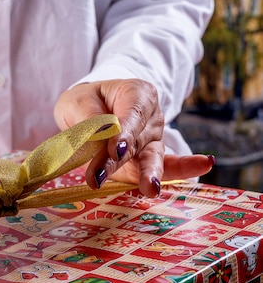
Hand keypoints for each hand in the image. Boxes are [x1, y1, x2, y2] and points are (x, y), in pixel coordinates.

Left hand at [54, 79, 213, 195]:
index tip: (115, 150)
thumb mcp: (78, 102)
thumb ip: (90, 117)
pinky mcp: (150, 162)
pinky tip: (204, 165)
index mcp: (137, 94)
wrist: (87, 112)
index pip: (131, 115)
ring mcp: (154, 140)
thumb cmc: (84, 104)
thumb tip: (104, 132)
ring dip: (146, 174)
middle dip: (117, 161)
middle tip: (98, 176)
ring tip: (150, 188)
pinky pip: (170, 166)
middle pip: (136, 141)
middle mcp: (151, 117)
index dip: (124, 133)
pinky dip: (184, 169)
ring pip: (150, 158)